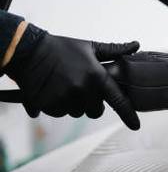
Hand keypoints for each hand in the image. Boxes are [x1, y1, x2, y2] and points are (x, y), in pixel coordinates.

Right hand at [6, 34, 140, 129]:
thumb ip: (114, 50)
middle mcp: (83, 89)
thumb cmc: (62, 48)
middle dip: (91, 103)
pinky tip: (53, 90)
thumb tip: (136, 45)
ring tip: (64, 85)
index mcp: (97, 76)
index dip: (128, 115)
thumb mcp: (89, 47)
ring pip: (77, 113)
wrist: (28, 50)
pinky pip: (60, 113)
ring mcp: (66, 98)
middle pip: (96, 111)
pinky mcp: (49, 105)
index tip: (135, 126)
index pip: (118, 100)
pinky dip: (58, 106)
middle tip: (80, 87)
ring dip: (73, 104)